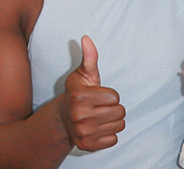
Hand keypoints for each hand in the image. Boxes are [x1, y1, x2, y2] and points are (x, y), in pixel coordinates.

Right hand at [58, 36, 125, 150]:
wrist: (63, 119)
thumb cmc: (77, 94)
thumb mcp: (82, 75)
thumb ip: (89, 58)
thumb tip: (86, 38)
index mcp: (79, 98)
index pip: (116, 97)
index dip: (110, 95)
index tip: (98, 95)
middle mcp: (79, 117)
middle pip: (120, 112)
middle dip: (113, 107)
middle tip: (100, 107)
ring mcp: (83, 133)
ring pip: (120, 126)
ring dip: (113, 121)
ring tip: (99, 117)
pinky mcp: (88, 146)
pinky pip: (114, 139)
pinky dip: (109, 134)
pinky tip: (97, 128)